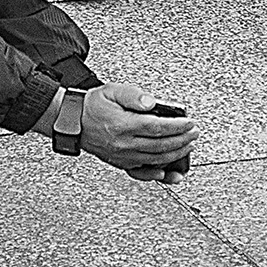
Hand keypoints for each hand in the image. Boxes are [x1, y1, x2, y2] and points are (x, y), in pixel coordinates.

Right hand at [81, 81, 196, 179]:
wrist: (72, 121)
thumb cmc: (93, 105)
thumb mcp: (113, 91)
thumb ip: (134, 96)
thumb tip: (152, 102)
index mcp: (123, 125)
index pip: (157, 127)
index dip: (177, 126)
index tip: (190, 123)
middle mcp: (124, 144)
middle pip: (160, 145)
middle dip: (182, 140)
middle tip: (194, 133)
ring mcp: (123, 156)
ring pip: (155, 159)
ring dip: (175, 154)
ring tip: (188, 146)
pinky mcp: (121, 163)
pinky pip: (142, 172)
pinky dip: (157, 175)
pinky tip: (168, 174)